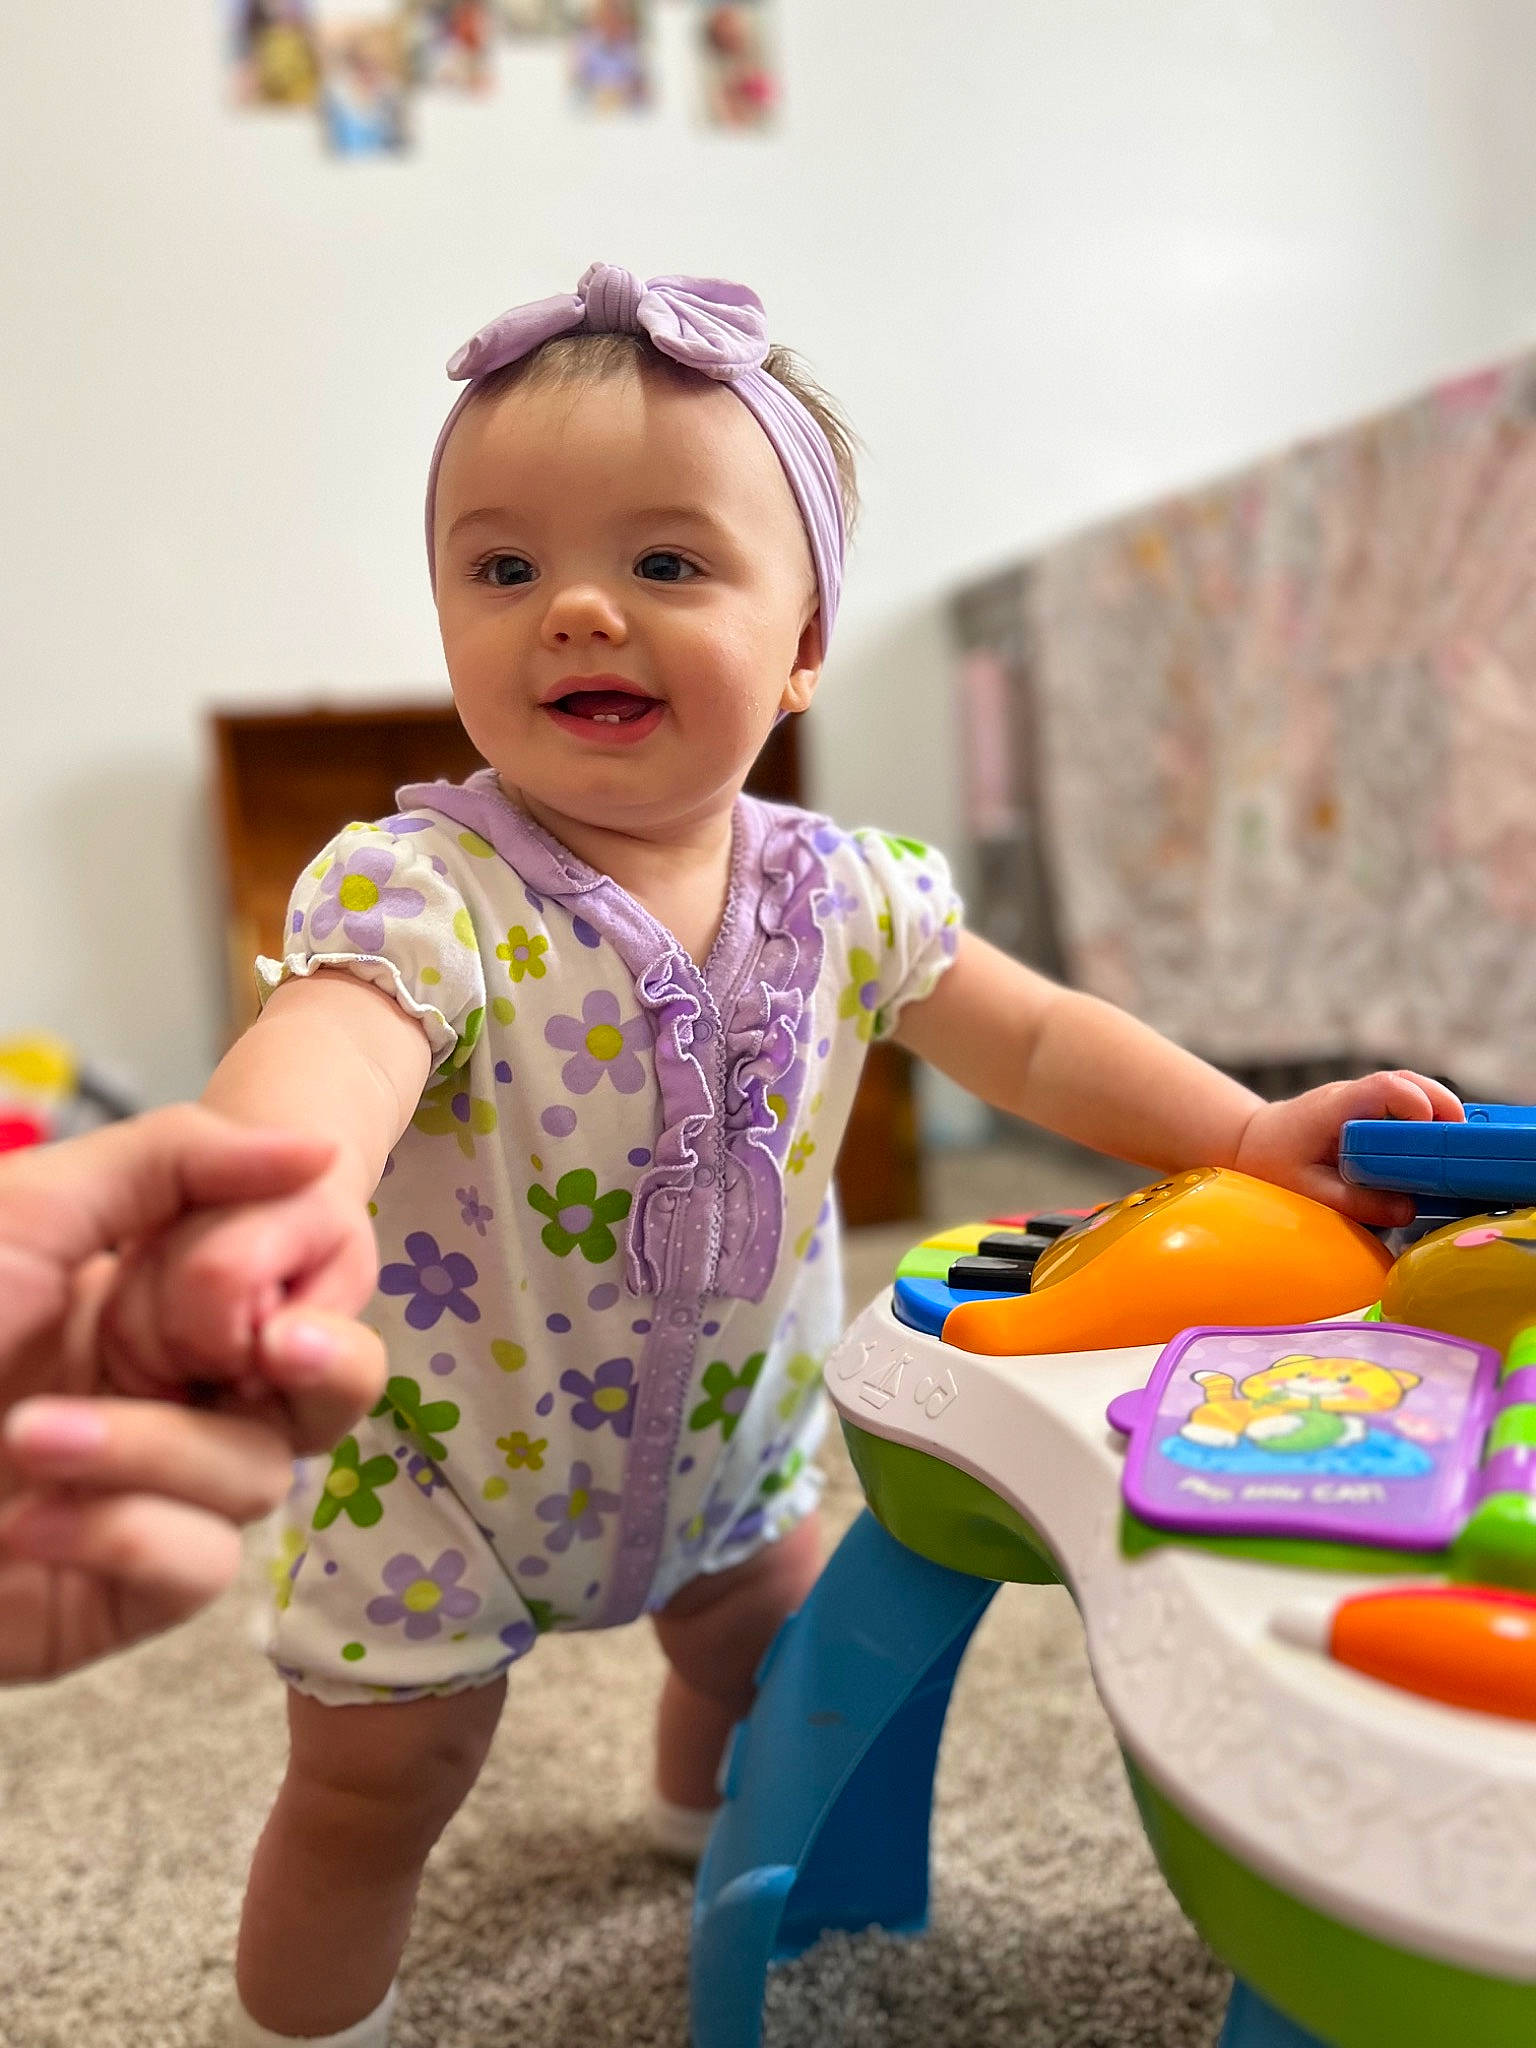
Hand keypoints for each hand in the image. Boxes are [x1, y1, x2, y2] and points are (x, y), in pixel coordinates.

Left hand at [0, 1108, 385, 1680]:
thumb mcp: (34, 1207)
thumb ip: (183, 1161)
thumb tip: (315, 1148)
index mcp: (158, 1303)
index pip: (301, 1293)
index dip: (320, 1288)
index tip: (286, 1280)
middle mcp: (168, 1394)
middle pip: (324, 1392)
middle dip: (324, 1367)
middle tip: (273, 1349)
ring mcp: (148, 1494)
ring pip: (256, 1476)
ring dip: (151, 1453)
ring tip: (28, 1441)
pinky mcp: (115, 1592)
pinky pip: (200, 1566)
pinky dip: (127, 1536)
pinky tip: (31, 1521)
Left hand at [1233, 1069, 1463, 1226]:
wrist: (1249, 1144)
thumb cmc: (1271, 1164)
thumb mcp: (1307, 1190)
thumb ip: (1355, 1201)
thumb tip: (1407, 1209)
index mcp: (1335, 1107)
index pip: (1385, 1087)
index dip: (1418, 1103)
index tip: (1436, 1132)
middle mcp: (1350, 1095)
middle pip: (1407, 1081)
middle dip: (1442, 1105)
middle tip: (1463, 1140)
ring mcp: (1359, 1099)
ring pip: (1409, 1089)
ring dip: (1437, 1111)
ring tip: (1457, 1146)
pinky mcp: (1364, 1110)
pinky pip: (1401, 1105)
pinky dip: (1424, 1120)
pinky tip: (1436, 1147)